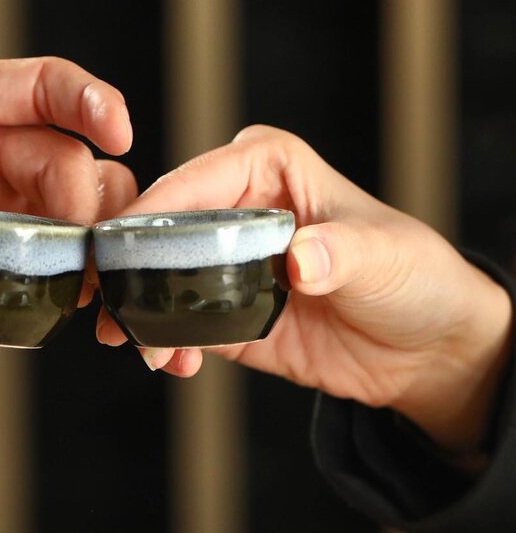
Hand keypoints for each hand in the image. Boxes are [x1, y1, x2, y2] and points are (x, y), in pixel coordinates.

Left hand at [0, 57, 136, 383]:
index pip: (34, 86)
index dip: (86, 99)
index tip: (118, 130)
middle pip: (67, 157)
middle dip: (84, 198)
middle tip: (76, 247)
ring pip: (76, 211)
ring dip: (91, 242)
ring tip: (86, 279)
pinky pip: (56, 264)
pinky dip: (74, 280)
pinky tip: (73, 303)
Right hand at [96, 125, 511, 452]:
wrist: (425, 348)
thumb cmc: (415, 276)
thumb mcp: (385, 256)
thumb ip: (340, 252)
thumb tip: (298, 259)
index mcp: (267, 169)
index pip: (194, 181)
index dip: (151, 211)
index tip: (117, 247)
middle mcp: (236, 209)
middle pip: (160, 231)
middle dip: (129, 268)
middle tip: (108, 306)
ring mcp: (225, 264)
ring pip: (159, 280)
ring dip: (139, 312)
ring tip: (139, 347)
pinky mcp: (224, 313)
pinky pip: (180, 324)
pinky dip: (166, 343)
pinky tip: (171, 363)